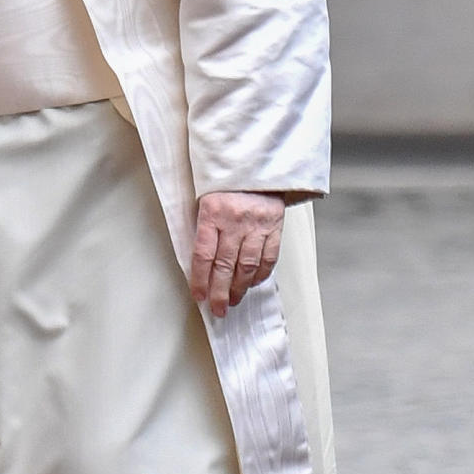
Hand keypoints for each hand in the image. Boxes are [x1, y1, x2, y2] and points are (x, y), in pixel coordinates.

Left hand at [190, 191, 285, 315]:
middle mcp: (235, 220)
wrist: (256, 165)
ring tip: (233, 300)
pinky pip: (268, 257)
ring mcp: (257, 224)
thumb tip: (200, 265)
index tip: (199, 295)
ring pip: (247, 265)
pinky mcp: (274, 225)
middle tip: (218, 308)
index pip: (203, 255)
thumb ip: (203, 229)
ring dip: (240, 287)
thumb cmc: (226, 184)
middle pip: (225, 265)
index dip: (200, 279)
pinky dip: (260, 274)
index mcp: (212, 212)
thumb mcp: (205, 200)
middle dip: (220, 292)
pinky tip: (252, 283)